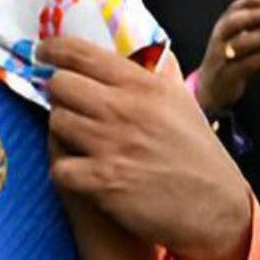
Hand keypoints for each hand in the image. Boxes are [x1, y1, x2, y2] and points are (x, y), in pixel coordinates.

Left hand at [39, 38, 251, 259]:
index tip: (43, 52)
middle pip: (60, 85)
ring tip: (80, 141)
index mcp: (144, 87)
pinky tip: (81, 172)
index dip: (54, 49)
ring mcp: (111, 145)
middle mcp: (125, 110)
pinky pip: (59, 166)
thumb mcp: (184, 105)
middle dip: (59, 94)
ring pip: (56, 123)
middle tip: (68, 105)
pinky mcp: (102, 180)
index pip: (83, 54)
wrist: (216, 210)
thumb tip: (148, 52)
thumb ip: (159, 76)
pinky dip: (66, 171)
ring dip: (63, 132)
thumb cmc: (199, 157)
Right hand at [193, 0, 259, 112]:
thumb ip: (250, 21)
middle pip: (232, 23)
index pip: (232, 10)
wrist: (212, 88)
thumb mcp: (237, 37)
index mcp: (222, 28)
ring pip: (238, 44)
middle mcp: (218, 40)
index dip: (246, 1)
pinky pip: (244, 65)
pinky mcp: (227, 76)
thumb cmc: (232, 59)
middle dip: (254, 16)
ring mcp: (220, 58)